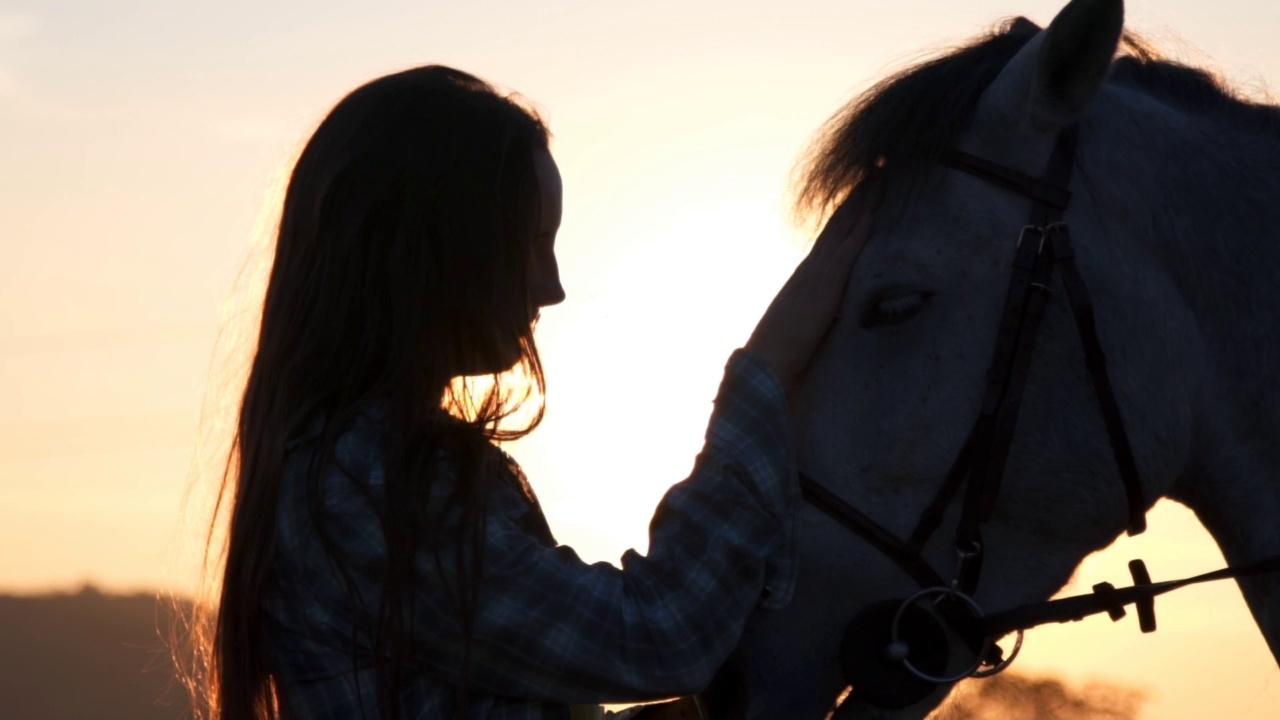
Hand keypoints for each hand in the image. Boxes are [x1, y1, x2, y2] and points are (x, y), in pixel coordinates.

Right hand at [744, 196, 872, 392]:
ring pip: (843, 231)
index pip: (830, 237)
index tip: (861, 192)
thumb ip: (811, 314)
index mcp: (805, 277)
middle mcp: (810, 269)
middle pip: (838, 225)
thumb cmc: (779, 352)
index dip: (846, 213)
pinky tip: (873, 215)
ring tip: (880, 179)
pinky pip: (845, 256)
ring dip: (863, 205)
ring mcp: (816, 276)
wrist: (765, 363)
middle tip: (875, 170)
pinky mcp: (823, 290)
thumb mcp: (800, 326)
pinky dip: (859, 234)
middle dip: (857, 198)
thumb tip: (822, 316)